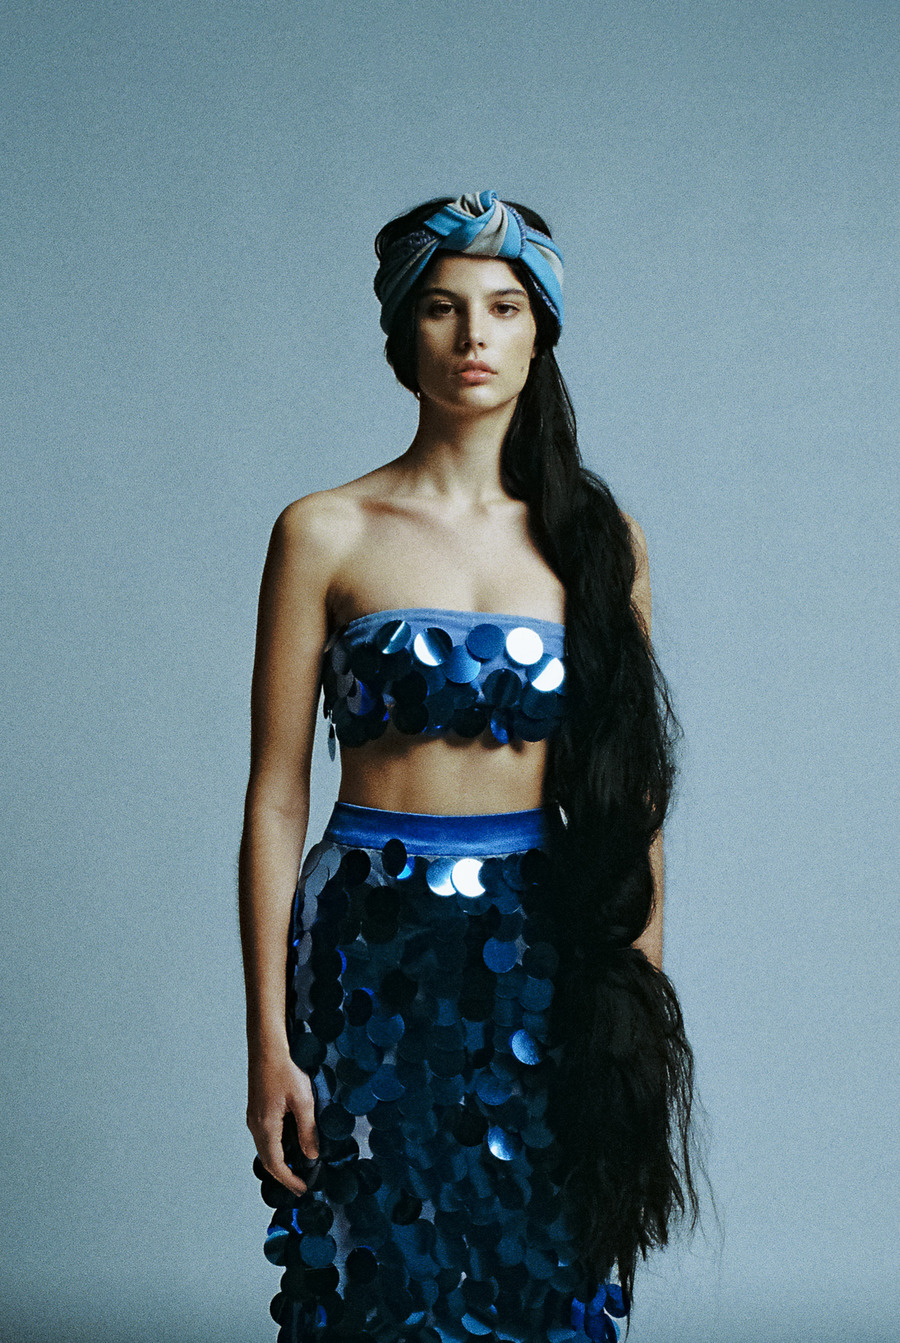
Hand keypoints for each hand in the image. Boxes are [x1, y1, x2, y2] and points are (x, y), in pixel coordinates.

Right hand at [247, 1049, 318, 1196]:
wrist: (267, 1044)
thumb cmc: (285, 1068)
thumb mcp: (304, 1100)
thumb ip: (308, 1130)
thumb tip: (312, 1155)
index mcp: (265, 1126)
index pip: (276, 1164)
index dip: (289, 1180)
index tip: (303, 1189)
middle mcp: (255, 1124)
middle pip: (267, 1159)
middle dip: (284, 1174)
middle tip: (300, 1183)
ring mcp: (254, 1116)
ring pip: (265, 1147)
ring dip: (280, 1160)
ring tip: (298, 1167)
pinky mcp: (257, 1108)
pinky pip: (265, 1135)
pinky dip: (276, 1146)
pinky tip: (289, 1142)